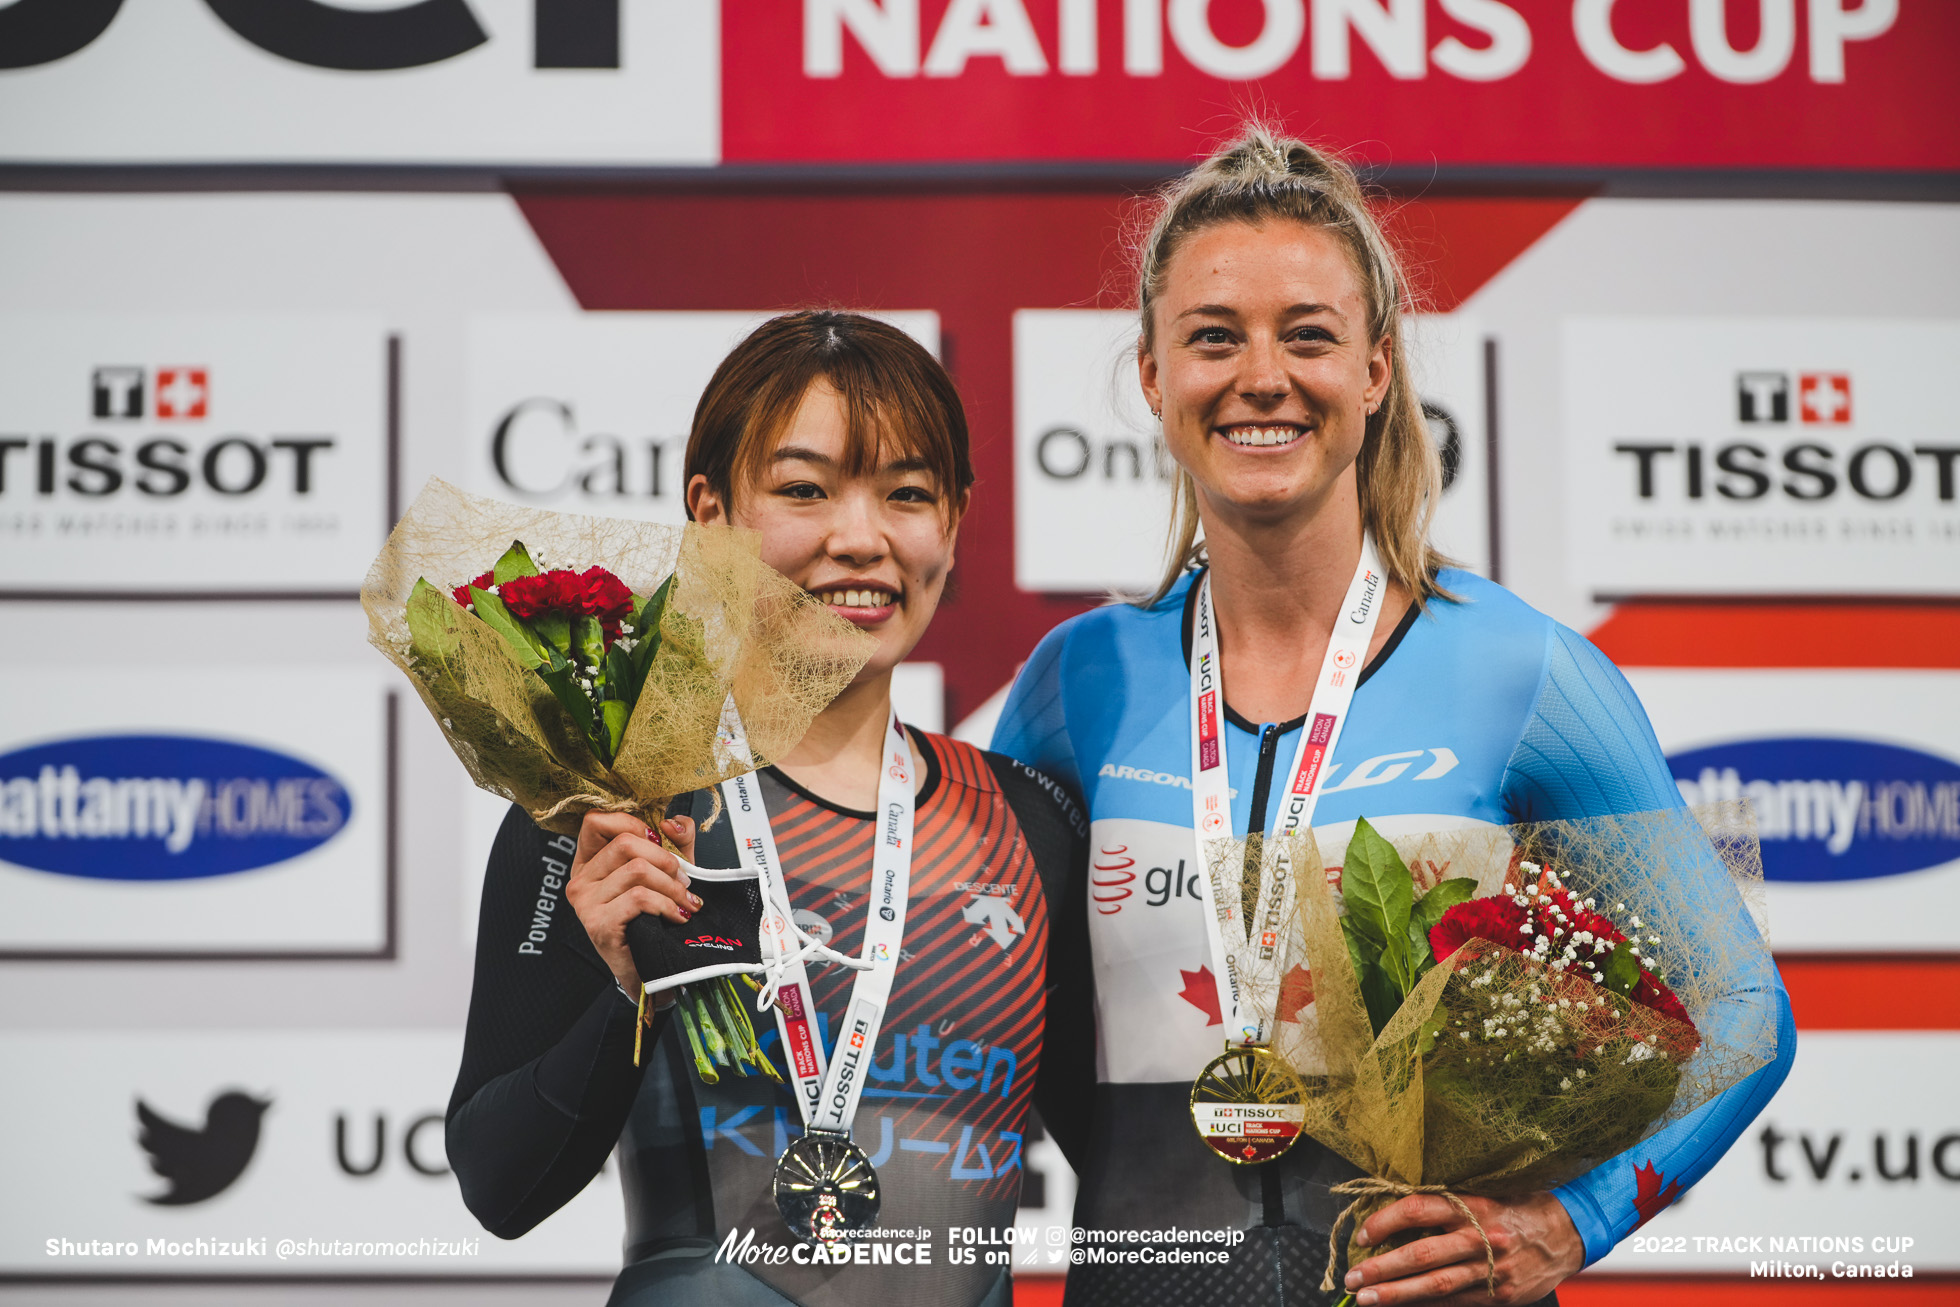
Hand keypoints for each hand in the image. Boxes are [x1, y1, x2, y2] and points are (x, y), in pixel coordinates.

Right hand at [564, 811, 700, 1000]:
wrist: (654, 970)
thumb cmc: (658, 917)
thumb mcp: (668, 870)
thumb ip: (674, 840)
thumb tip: (673, 822)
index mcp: (589, 862)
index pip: (596, 821)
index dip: (633, 824)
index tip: (659, 841)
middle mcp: (579, 881)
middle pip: (624, 843)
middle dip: (665, 859)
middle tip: (684, 880)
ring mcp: (585, 904)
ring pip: (636, 870)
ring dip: (672, 886)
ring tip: (685, 901)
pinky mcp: (599, 925)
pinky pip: (639, 898)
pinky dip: (666, 905)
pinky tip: (677, 916)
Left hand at [1341, 1190, 1582, 1304]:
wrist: (1567, 1233)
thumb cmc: (1517, 1206)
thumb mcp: (1484, 1191)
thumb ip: (1446, 1203)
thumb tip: (1396, 1215)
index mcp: (1473, 1204)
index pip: (1418, 1209)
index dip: (1385, 1221)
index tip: (1363, 1233)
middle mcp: (1481, 1237)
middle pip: (1422, 1254)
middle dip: (1383, 1268)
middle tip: (1353, 1277)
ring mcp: (1491, 1269)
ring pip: (1436, 1285)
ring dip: (1397, 1294)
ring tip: (1367, 1299)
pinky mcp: (1499, 1295)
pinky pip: (1456, 1301)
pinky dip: (1428, 1304)